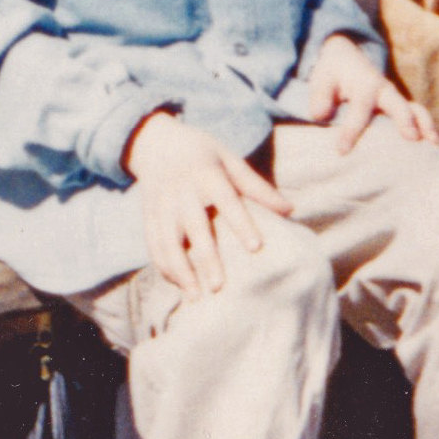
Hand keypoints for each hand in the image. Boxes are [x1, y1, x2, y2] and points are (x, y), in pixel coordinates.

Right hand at [121, 110, 291, 295]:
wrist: (155, 142)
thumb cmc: (202, 153)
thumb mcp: (230, 160)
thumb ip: (257, 186)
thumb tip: (290, 210)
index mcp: (207, 173)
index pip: (226, 200)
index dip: (241, 223)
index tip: (256, 247)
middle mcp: (182, 189)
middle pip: (194, 227)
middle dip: (206, 257)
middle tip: (219, 286)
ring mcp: (161, 203)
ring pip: (168, 241)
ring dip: (179, 270)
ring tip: (194, 296)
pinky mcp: (148, 215)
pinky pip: (153, 244)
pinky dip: (163, 266)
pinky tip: (177, 285)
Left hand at [295, 33, 430, 152]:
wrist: (346, 57)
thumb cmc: (333, 73)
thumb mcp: (321, 79)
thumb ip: (319, 96)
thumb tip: (320, 115)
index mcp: (364, 84)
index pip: (359, 109)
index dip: (351, 130)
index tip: (342, 151)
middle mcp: (384, 90)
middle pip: (397, 103)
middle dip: (404, 119)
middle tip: (411, 137)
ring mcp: (395, 98)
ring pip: (415, 109)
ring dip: (426, 124)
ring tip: (435, 143)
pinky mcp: (400, 106)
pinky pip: (418, 116)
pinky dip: (428, 127)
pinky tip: (437, 145)